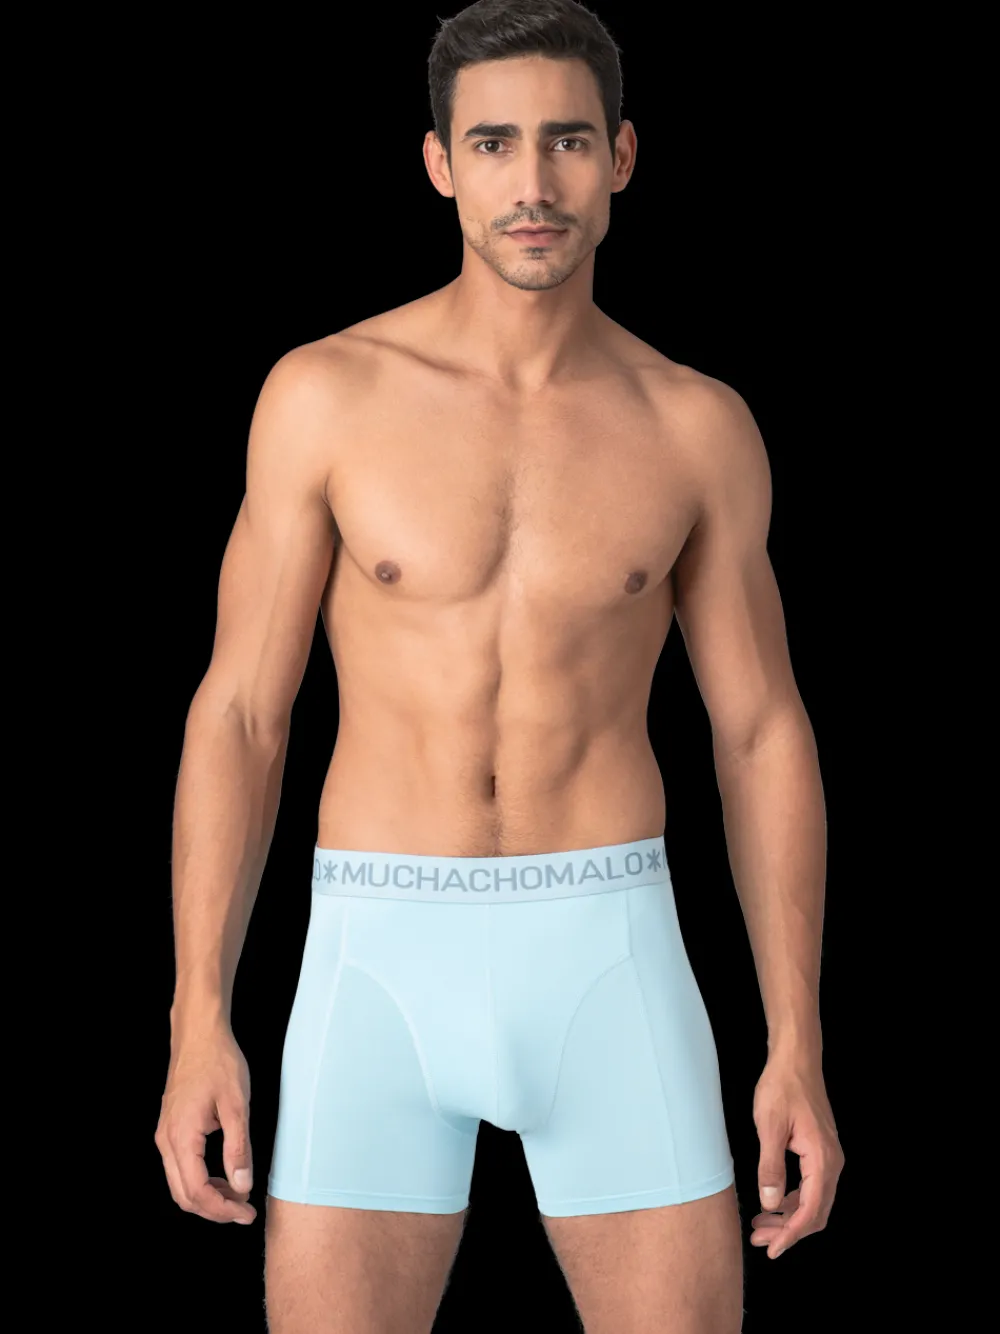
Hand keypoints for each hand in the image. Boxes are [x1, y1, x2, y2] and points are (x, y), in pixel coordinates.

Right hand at [155, 1023, 255, 1224]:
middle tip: (244, 1212)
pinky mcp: (170, 1129)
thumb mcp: (236, 1104)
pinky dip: (201, 1180)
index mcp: (181, 1137)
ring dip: (207, 1197)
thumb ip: (238, 1147)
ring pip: (180, 1184)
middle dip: (214, 1210)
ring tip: (237, 1196)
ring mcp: (165, 1135)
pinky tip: (223, 1177)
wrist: (199, 1035)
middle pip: (184, 1195)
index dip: (222, 1209)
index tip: (246, 1214)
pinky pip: (180, 1167)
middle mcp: (166, 1140)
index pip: (197, 1191)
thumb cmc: (218, 1062)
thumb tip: (241, 1185)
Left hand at [750, 1051, 844, 1258]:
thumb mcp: (769, 1127)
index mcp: (822, 1160)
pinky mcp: (820, 1151)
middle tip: (760, 1241)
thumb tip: (770, 1203)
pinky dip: (793, 1201)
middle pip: (815, 1212)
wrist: (796, 1060)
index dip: (791, 1235)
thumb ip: (770, 1167)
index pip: (810, 1211)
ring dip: (789, 1218)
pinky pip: (811, 1187)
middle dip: (788, 1231)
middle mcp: (831, 1163)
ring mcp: (828, 1157)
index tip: (772, 1250)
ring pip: (813, 1201)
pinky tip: (773, 1204)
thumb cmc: (782, 1088)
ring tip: (761, 1227)